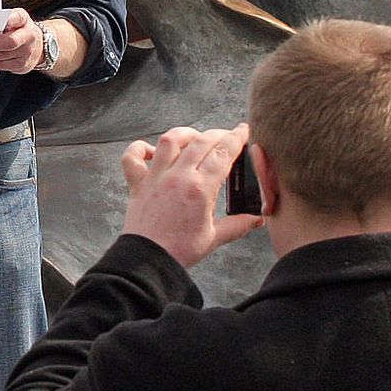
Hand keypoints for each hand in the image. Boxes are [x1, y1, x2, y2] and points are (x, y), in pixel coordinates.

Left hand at [0, 9, 44, 73]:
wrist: (37, 45)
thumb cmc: (19, 29)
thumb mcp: (13, 18)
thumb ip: (0, 19)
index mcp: (23, 20)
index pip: (17, 18)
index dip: (8, 21)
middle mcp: (28, 36)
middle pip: (9, 43)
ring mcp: (26, 53)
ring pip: (2, 57)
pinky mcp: (21, 65)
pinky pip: (1, 66)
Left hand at [120, 124, 264, 267]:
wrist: (148, 260)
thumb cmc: (179, 250)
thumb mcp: (214, 237)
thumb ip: (238, 225)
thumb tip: (258, 219)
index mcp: (200, 189)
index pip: (223, 153)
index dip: (236, 138)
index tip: (244, 131)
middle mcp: (178, 177)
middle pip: (201, 142)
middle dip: (218, 133)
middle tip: (227, 135)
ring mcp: (155, 177)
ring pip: (169, 141)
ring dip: (185, 134)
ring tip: (195, 137)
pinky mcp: (137, 184)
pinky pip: (132, 157)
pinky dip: (140, 148)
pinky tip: (151, 152)